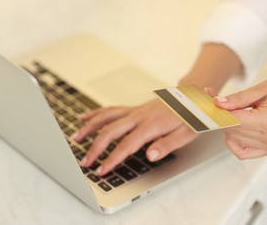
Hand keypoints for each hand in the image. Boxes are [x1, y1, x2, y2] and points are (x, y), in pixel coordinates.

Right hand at [71, 99, 197, 175]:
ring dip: (89, 128)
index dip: (112, 159)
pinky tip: (84, 117)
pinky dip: (96, 114)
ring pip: (106, 117)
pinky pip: (110, 110)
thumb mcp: (186, 134)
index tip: (101, 170)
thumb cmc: (190, 117)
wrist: (191, 97)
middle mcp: (139, 117)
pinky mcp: (133, 109)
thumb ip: (167, 144)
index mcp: (151, 126)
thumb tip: (150, 155)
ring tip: (75, 139)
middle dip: (95, 148)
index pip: (126, 145)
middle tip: (85, 162)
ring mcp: (134, 111)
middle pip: (110, 131)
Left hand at [212, 74, 266, 158]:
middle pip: (231, 130)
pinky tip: (236, 129)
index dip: (219, 112)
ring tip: (233, 112)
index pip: (234, 121)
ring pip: (234, 140)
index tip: (212, 103)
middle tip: (220, 102)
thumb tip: (218, 103)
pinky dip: (234, 143)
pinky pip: (243, 153)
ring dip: (228, 126)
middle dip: (222, 116)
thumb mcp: (261, 89)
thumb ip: (238, 99)